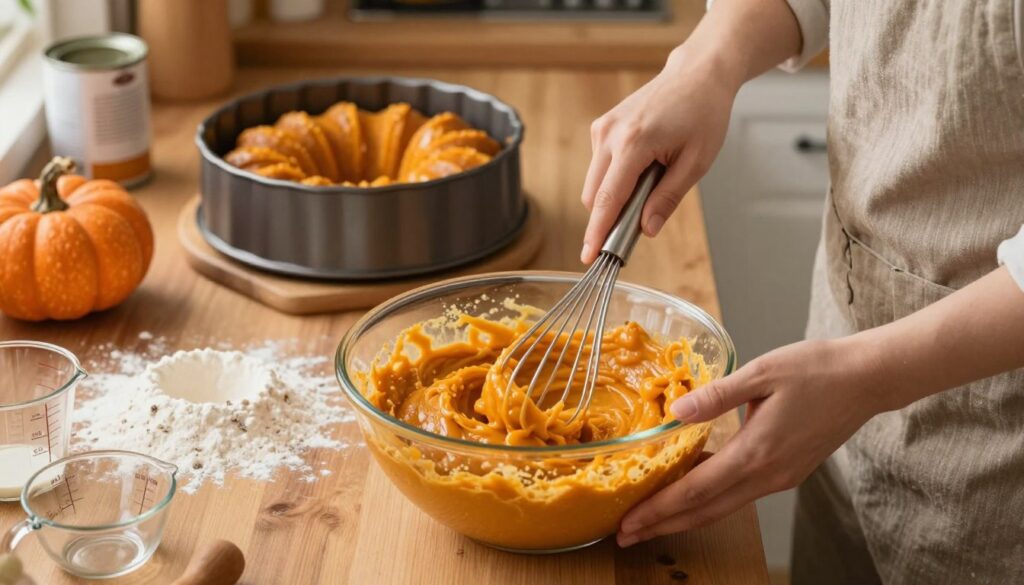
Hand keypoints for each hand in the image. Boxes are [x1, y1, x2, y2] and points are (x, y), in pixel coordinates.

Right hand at [580, 48, 738, 262]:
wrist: (697, 74)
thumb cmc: (703, 113)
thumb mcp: (696, 162)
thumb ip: (668, 198)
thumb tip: (646, 229)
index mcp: (633, 144)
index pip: (607, 199)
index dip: (597, 233)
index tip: (589, 257)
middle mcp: (610, 135)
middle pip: (594, 196)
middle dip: (610, 216)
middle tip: (641, 221)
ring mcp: (603, 129)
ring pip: (594, 183)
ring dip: (615, 196)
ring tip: (653, 180)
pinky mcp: (602, 127)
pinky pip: (600, 167)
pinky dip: (616, 178)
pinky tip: (644, 166)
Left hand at [616, 336, 886, 546]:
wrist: (867, 379)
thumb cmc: (817, 369)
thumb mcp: (762, 372)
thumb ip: (716, 396)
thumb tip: (676, 411)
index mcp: (756, 453)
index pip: (695, 492)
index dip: (658, 510)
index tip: (627, 522)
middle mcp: (767, 475)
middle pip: (704, 511)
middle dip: (662, 525)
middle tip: (624, 534)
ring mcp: (779, 477)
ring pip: (722, 507)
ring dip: (683, 517)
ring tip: (651, 521)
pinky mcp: (787, 472)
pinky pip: (739, 494)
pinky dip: (709, 500)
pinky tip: (690, 492)